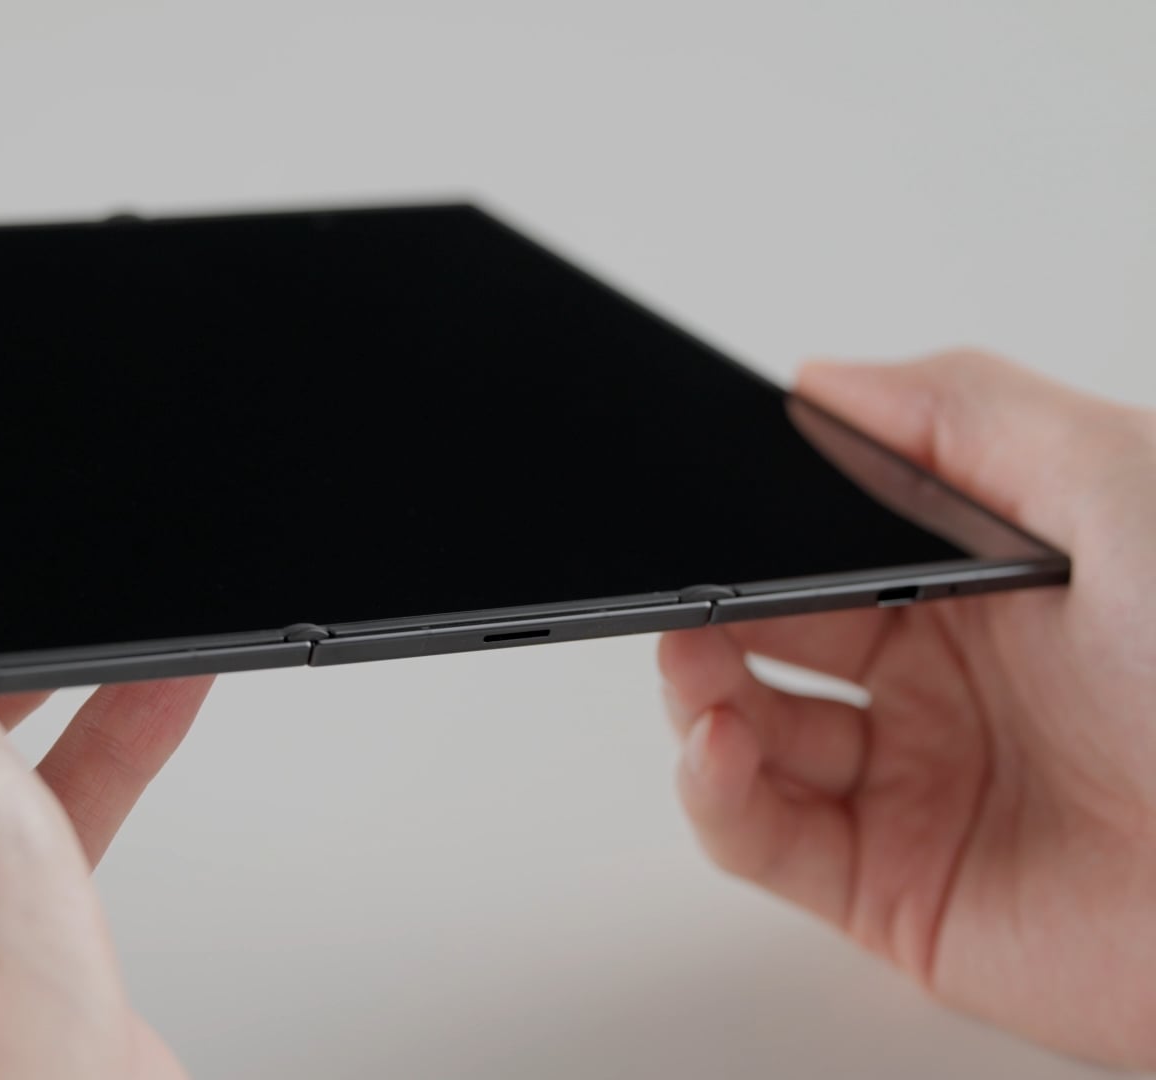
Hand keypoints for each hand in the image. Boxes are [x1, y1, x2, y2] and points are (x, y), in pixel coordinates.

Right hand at [659, 352, 1155, 1066]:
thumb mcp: (1125, 487)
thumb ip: (969, 411)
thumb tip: (826, 382)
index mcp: (995, 586)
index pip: (832, 542)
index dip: (760, 527)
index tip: (704, 507)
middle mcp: (951, 685)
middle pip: (772, 632)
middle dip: (711, 605)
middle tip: (683, 590)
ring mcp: (920, 788)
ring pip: (746, 731)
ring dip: (694, 691)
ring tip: (694, 660)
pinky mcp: (893, 892)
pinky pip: (761, 837)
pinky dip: (711, 791)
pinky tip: (715, 741)